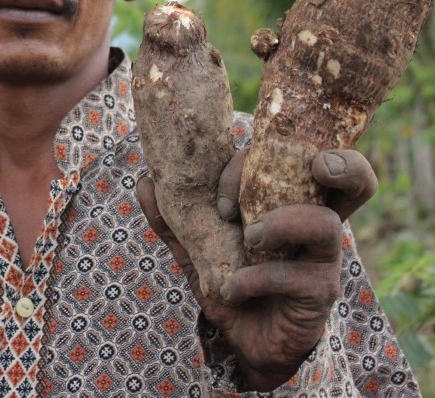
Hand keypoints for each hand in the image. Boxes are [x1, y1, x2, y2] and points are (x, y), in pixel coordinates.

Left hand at [137, 149, 377, 391]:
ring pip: (326, 224)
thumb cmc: (233, 282)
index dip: (256, 158)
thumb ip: (173, 218)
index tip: (221, 194)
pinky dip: (256, 278)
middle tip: (314, 165)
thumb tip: (144, 182)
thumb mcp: (197, 247)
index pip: (292, 157)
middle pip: (354, 180)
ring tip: (247, 238)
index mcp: (289, 201)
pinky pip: (296, 276)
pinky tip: (231, 288)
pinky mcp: (318, 293)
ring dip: (280, 223)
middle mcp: (314, 223)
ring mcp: (321, 259)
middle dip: (341, 163)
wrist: (248, 342)